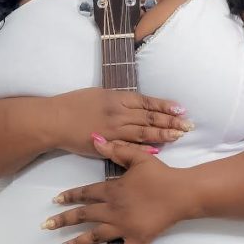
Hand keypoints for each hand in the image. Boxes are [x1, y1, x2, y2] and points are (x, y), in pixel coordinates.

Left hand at [40, 135, 190, 243]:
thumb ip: (115, 149)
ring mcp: (124, 228)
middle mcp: (113, 210)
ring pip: (95, 237)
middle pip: (83, 216)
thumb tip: (95, 138)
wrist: (181, 193)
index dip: (69, 197)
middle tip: (46, 226)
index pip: (85, 194)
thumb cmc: (160, 174)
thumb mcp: (137, 157)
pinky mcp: (137, 241)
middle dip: (62, 221)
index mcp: (112, 191)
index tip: (55, 201)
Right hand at [51, 87, 193, 157]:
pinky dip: (143, 147)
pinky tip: (157, 149)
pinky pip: (128, 146)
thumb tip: (135, 104)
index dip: (165, 106)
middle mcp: (118, 113)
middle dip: (171, 121)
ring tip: (179, 136)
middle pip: (150, 117)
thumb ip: (118, 100)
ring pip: (143, 132)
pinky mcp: (107, 143)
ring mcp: (113, 129)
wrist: (55, 120)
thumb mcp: (99, 94)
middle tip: (188, 125)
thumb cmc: (74, 104)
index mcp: (117, 98)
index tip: (181, 109)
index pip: (147, 102)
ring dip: (162, 134)